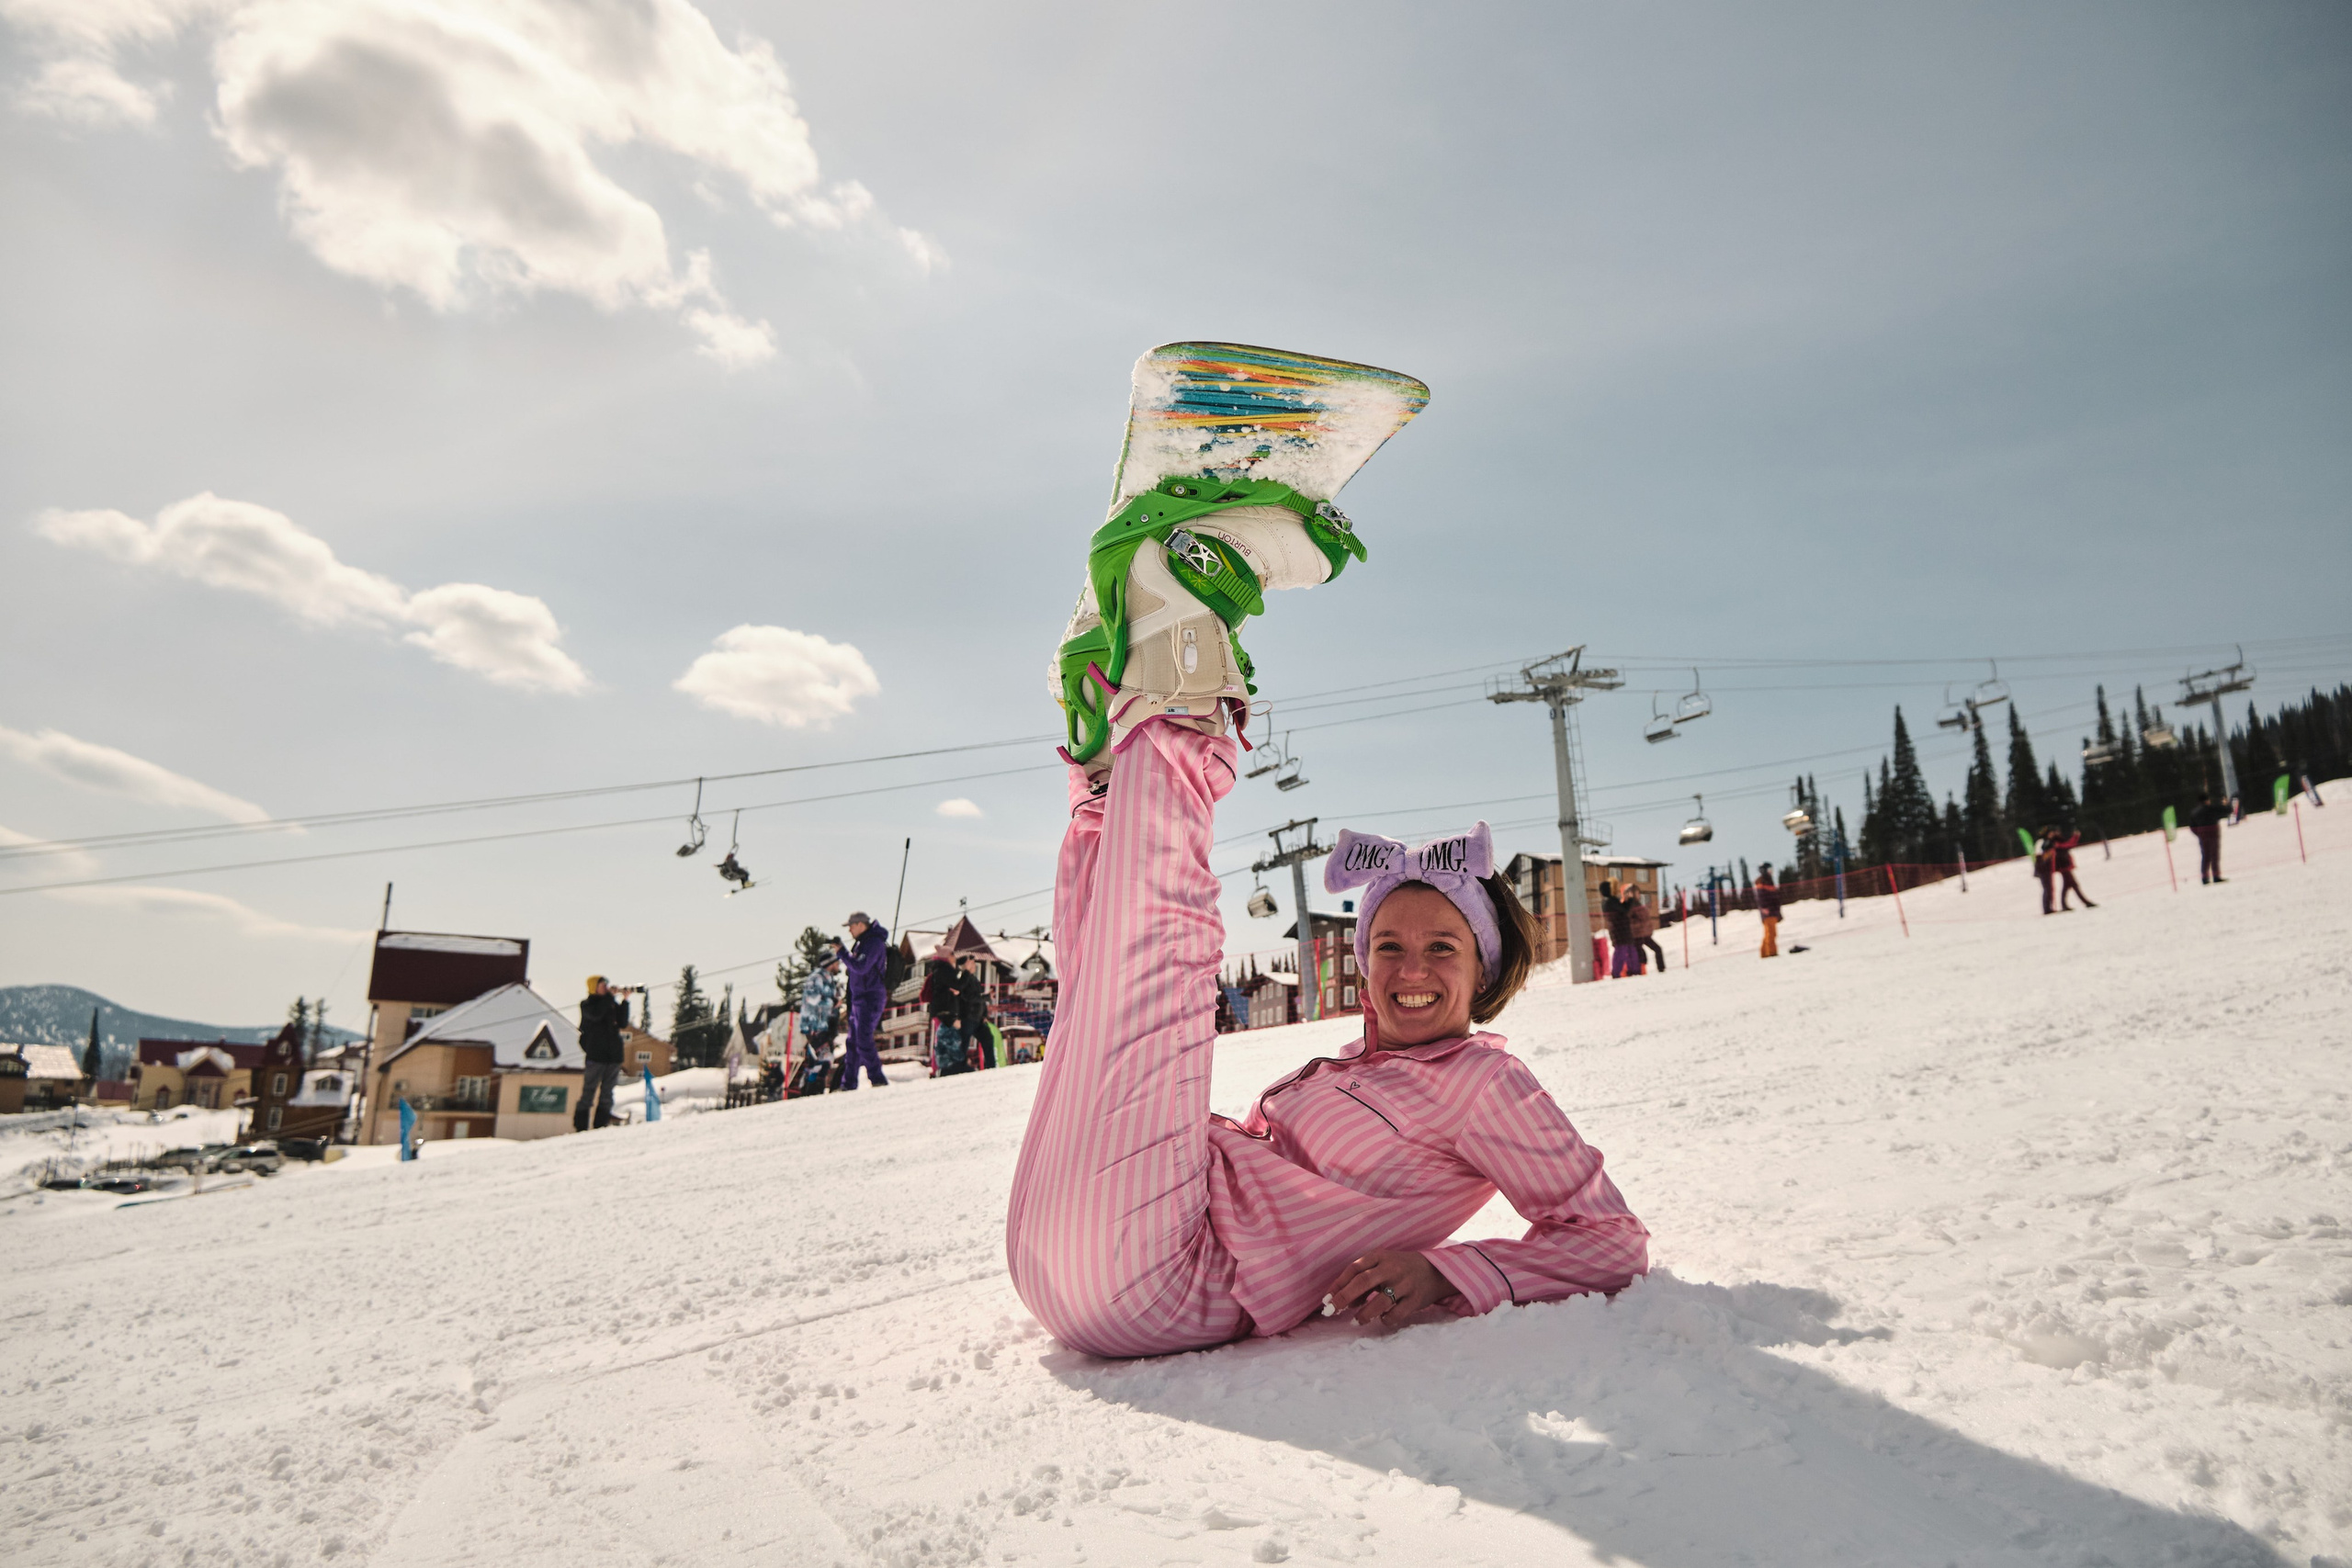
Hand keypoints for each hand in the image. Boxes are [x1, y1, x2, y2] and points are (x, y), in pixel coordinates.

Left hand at [1325, 1249, 1458, 1325]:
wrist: (1435, 1271)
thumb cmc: (1400, 1269)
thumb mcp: (1381, 1267)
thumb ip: (1363, 1282)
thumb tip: (1343, 1303)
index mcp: (1380, 1256)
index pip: (1354, 1269)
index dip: (1338, 1285)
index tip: (1326, 1300)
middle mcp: (1391, 1268)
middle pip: (1363, 1282)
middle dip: (1344, 1298)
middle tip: (1331, 1311)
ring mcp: (1405, 1284)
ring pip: (1379, 1302)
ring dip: (1364, 1314)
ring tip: (1357, 1320)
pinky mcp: (1415, 1299)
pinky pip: (1396, 1314)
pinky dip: (1385, 1319)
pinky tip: (1383, 1318)